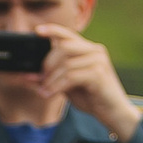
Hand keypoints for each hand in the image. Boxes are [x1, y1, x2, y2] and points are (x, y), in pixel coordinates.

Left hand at [34, 24, 139, 142]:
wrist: (113, 113)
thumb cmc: (92, 98)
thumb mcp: (67, 86)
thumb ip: (51, 77)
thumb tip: (28, 76)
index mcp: (88, 49)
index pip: (69, 34)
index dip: (52, 30)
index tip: (37, 31)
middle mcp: (95, 51)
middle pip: (63, 47)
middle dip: (47, 64)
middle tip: (40, 80)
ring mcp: (98, 61)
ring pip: (65, 63)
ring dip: (50, 79)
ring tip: (44, 91)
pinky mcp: (98, 73)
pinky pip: (70, 76)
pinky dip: (56, 86)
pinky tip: (50, 94)